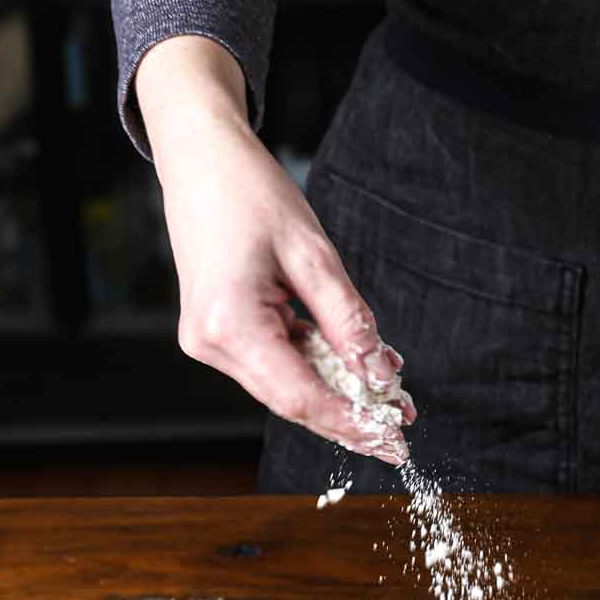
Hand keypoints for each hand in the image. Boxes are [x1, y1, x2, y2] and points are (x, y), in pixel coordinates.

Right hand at [138, 39, 414, 465]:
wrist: (199, 159)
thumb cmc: (251, 194)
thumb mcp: (313, 254)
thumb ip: (347, 320)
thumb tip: (378, 375)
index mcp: (228, 324)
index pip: (298, 395)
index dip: (348, 422)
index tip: (392, 439)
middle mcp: (209, 343)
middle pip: (290, 400)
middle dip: (347, 416)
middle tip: (399, 430)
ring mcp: (208, 340)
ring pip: (283, 385)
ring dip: (335, 392)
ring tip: (388, 398)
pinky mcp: (216, 331)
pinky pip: (273, 361)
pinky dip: (314, 367)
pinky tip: (352, 367)